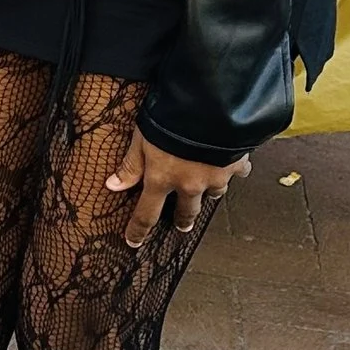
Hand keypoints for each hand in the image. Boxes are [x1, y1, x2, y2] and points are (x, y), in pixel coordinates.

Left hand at [107, 129, 249, 248]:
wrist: (209, 108)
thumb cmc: (169, 119)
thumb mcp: (141, 139)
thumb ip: (130, 165)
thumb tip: (113, 186)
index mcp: (162, 179)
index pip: (146, 213)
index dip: (139, 229)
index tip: (135, 242)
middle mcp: (190, 184)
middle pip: (186, 212)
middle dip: (183, 220)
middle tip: (182, 226)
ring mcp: (215, 177)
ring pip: (213, 194)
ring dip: (208, 193)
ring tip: (207, 192)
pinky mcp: (236, 164)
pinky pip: (237, 172)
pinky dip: (234, 169)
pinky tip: (234, 164)